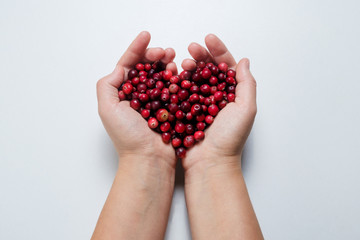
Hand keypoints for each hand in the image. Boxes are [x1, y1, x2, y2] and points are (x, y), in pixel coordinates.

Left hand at [96, 31, 177, 168]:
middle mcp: (137, 96)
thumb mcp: (108, 108)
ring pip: (160, 75)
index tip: (146, 35)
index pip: (128, 65)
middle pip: (146, 68)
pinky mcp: (169, 108)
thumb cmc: (127, 136)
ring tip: (173, 58)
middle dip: (154, 55)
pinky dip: (175, 77)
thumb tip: (120, 68)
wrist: (149, 159)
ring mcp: (154, 101)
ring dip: (165, 64)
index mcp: (121, 93)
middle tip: (164, 50)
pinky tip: (178, 71)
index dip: (136, 49)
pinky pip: (172, 88)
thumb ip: (108, 84)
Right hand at [181, 34, 256, 173]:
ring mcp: (200, 104)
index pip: (226, 67)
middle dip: (201, 56)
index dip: (218, 51)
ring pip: (194, 79)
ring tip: (182, 62)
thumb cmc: (229, 138)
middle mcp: (217, 97)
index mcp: (233, 95)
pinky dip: (179, 82)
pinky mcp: (186, 112)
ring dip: (189, 67)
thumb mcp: (246, 109)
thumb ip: (246, 84)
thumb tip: (244, 61)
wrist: (209, 163)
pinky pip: (182, 93)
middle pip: (209, 70)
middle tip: (191, 48)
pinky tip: (174, 75)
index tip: (208, 39)